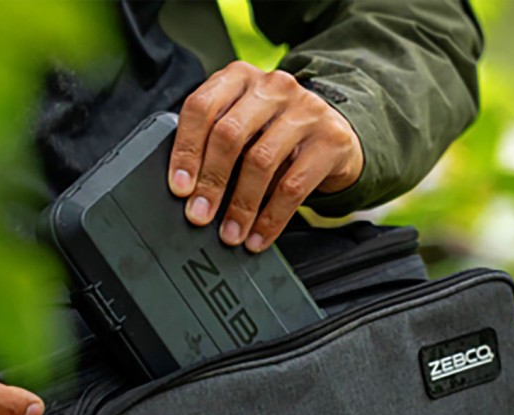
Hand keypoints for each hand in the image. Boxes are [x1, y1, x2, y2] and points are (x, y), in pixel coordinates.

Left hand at [168, 61, 363, 252]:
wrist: (333, 135)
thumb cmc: (276, 133)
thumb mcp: (244, 126)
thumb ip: (215, 143)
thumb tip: (188, 194)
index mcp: (239, 78)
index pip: (202, 107)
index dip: (186, 150)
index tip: (179, 188)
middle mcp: (272, 87)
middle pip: (229, 134)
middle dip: (210, 182)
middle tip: (199, 215)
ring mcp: (305, 110)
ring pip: (261, 161)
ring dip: (240, 206)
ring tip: (230, 234)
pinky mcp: (330, 140)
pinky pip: (293, 186)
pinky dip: (271, 219)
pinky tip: (258, 237)